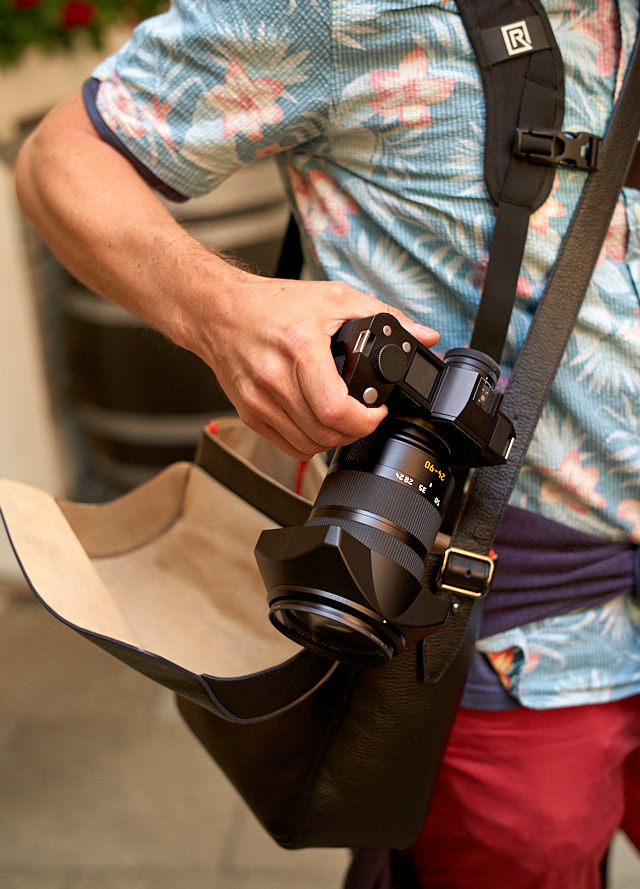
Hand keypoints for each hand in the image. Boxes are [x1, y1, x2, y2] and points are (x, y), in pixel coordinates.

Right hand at [191, 270, 438, 458]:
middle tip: (364, 416)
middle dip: (355, 431)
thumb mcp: (333, 298)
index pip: (335, 410)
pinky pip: (288, 446)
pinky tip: (316, 422)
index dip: (365, 421)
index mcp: (299, 350)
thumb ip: (384, 314)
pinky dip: (309, 442)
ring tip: (342, 418)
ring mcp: (259, 400)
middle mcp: (274, 379)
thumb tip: (424, 334)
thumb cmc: (270, 304)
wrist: (218, 311)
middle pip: (325, 433)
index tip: (376, 412)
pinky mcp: (249, 413)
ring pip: (307, 445)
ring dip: (333, 439)